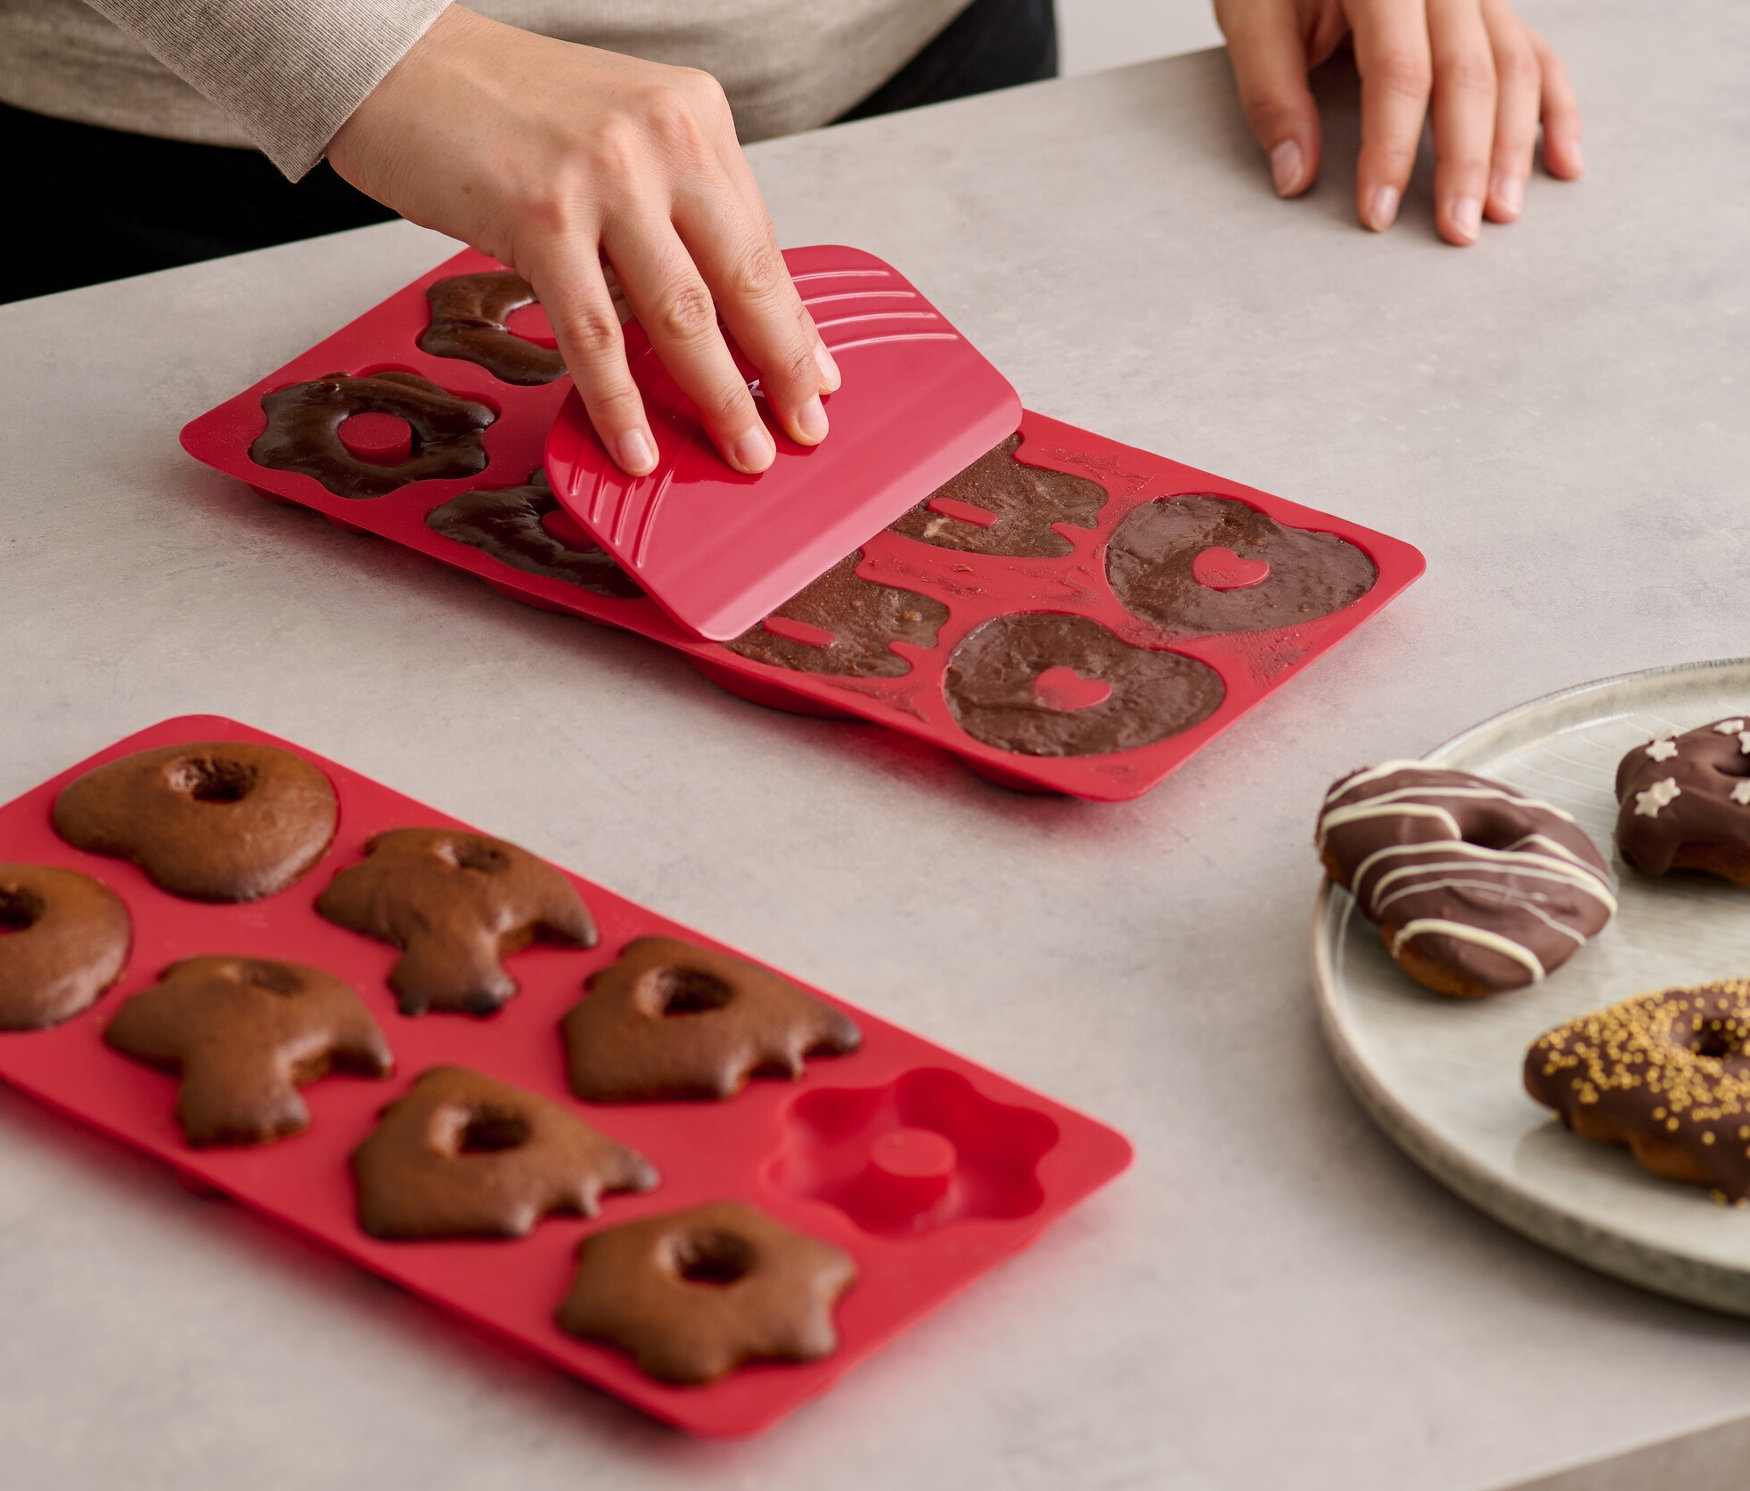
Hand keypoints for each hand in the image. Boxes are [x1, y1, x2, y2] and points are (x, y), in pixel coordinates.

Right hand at [328, 4, 837, 475]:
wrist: (394, 60)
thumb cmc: (501, 108)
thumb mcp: (616, 137)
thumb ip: (671, 210)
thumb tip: (719, 312)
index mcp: (693, 117)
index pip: (760, 239)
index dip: (792, 319)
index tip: (817, 376)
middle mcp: (661, 137)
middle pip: (743, 278)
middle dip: (779, 368)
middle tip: (805, 429)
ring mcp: (604, 176)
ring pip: (681, 315)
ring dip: (718, 397)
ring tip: (743, 452)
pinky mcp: (541, 215)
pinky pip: (594, 334)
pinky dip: (619, 403)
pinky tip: (638, 448)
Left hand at [1213, 0, 1582, 243]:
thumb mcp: (1252, 16)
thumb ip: (1271, 93)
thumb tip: (1295, 178)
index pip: (1400, 70)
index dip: (1392, 148)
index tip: (1379, 213)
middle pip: (1470, 73)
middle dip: (1466, 160)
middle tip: (1457, 232)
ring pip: (1515, 65)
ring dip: (1514, 145)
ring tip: (1501, 212)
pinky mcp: (1490, 6)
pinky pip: (1536, 54)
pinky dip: (1554, 109)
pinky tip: (1562, 164)